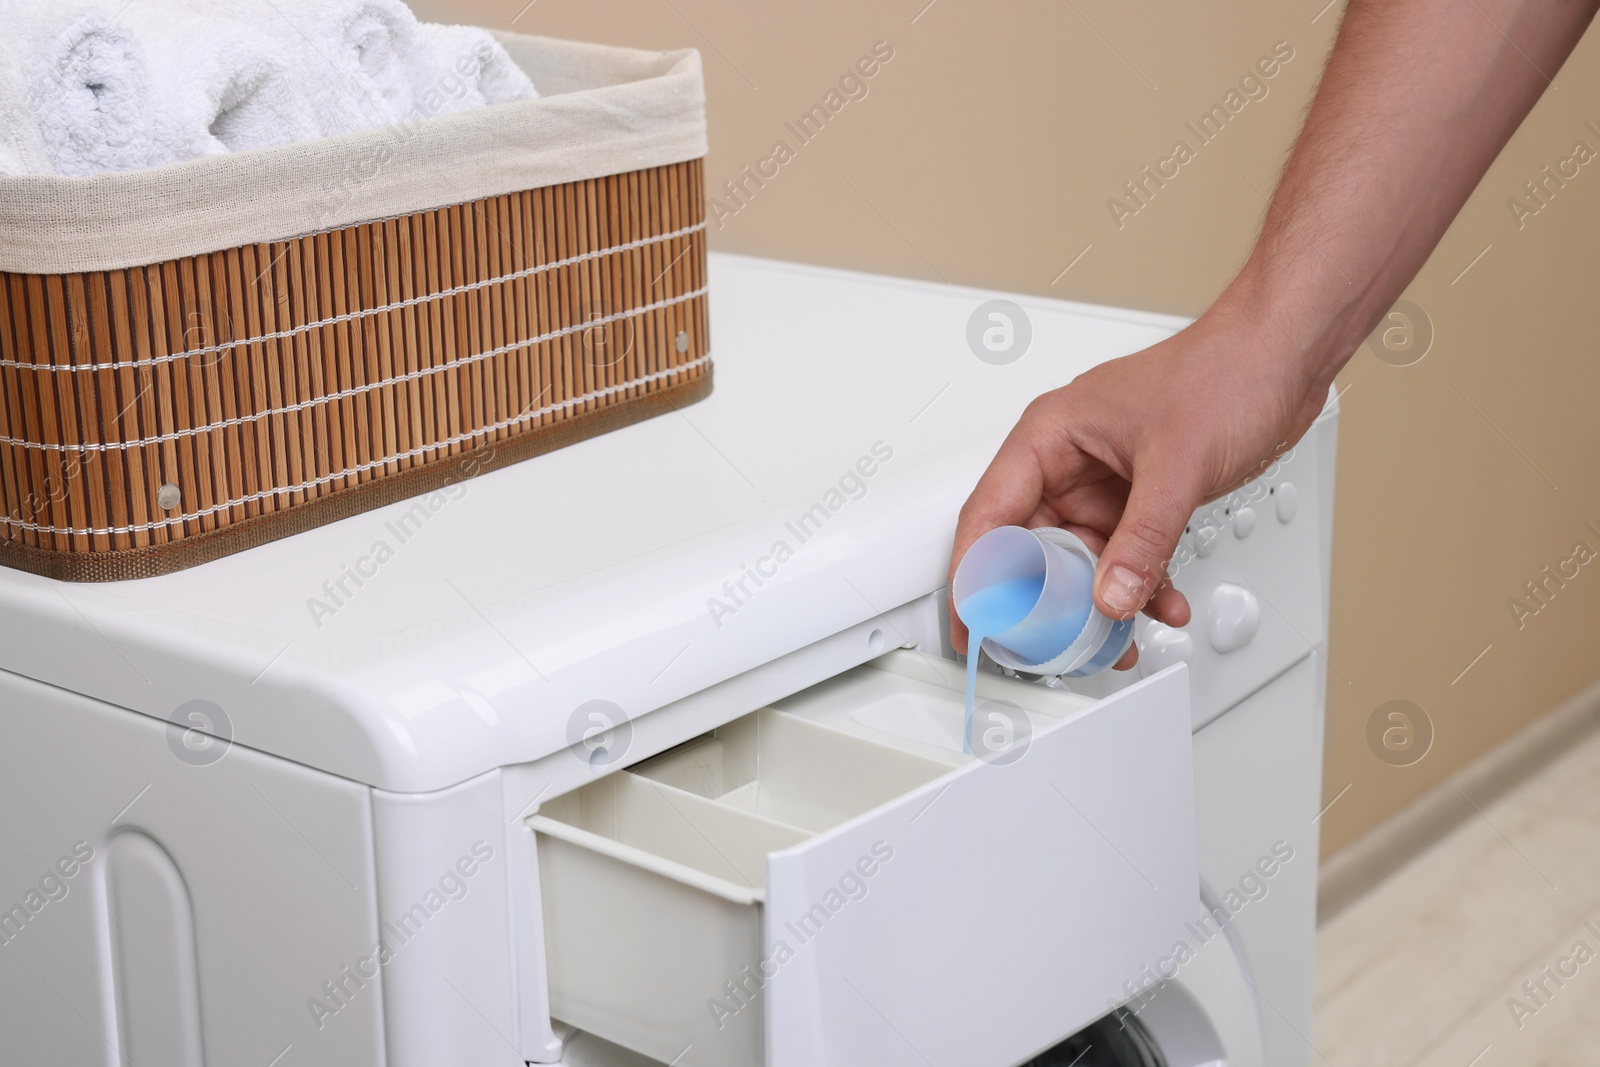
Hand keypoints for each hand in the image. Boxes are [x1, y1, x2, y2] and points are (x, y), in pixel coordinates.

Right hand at [948, 313, 1332, 667]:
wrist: (1282, 357)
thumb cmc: (1224, 371)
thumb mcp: (1177, 464)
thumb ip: (1143, 539)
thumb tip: (1111, 595)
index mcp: (1049, 435)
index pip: (990, 516)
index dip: (975, 578)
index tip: (974, 626)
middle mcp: (1067, 461)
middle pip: (1030, 548)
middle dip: (1044, 604)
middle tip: (1049, 646)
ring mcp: (1102, 481)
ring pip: (1079, 560)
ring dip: (1099, 602)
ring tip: (1115, 636)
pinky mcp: (1137, 497)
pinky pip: (1122, 556)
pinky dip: (1139, 585)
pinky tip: (1161, 604)